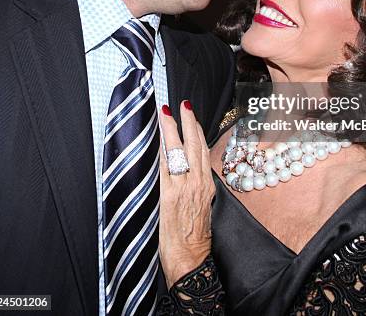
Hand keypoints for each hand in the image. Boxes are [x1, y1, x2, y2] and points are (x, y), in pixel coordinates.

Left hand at [159, 100, 215, 288]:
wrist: (191, 261)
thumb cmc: (195, 239)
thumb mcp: (201, 208)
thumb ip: (195, 187)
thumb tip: (185, 172)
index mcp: (207, 185)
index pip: (203, 150)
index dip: (197, 131)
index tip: (191, 116)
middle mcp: (198, 183)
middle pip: (195, 145)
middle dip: (189, 122)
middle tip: (183, 104)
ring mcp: (185, 188)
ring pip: (181, 152)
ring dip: (173, 130)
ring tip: (168, 113)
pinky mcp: (170, 196)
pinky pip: (166, 167)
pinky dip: (163, 150)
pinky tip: (158, 138)